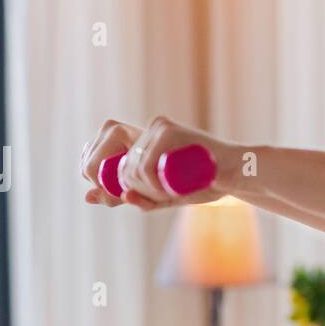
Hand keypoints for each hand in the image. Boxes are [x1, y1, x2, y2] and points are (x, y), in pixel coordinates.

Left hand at [79, 116, 241, 211]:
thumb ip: (130, 197)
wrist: (236, 174)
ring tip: (169, 194)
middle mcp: (145, 130)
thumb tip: (88, 197)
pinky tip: (166, 190)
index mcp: (140, 140)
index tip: (132, 197)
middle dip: (132, 191)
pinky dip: (151, 185)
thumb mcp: (160, 197)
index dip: (109, 182)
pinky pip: (144, 165)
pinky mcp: (168, 130)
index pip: (107, 160)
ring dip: (145, 191)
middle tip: (159, 198)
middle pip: (118, 169)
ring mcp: (156, 128)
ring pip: (131, 169)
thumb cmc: (203, 184)